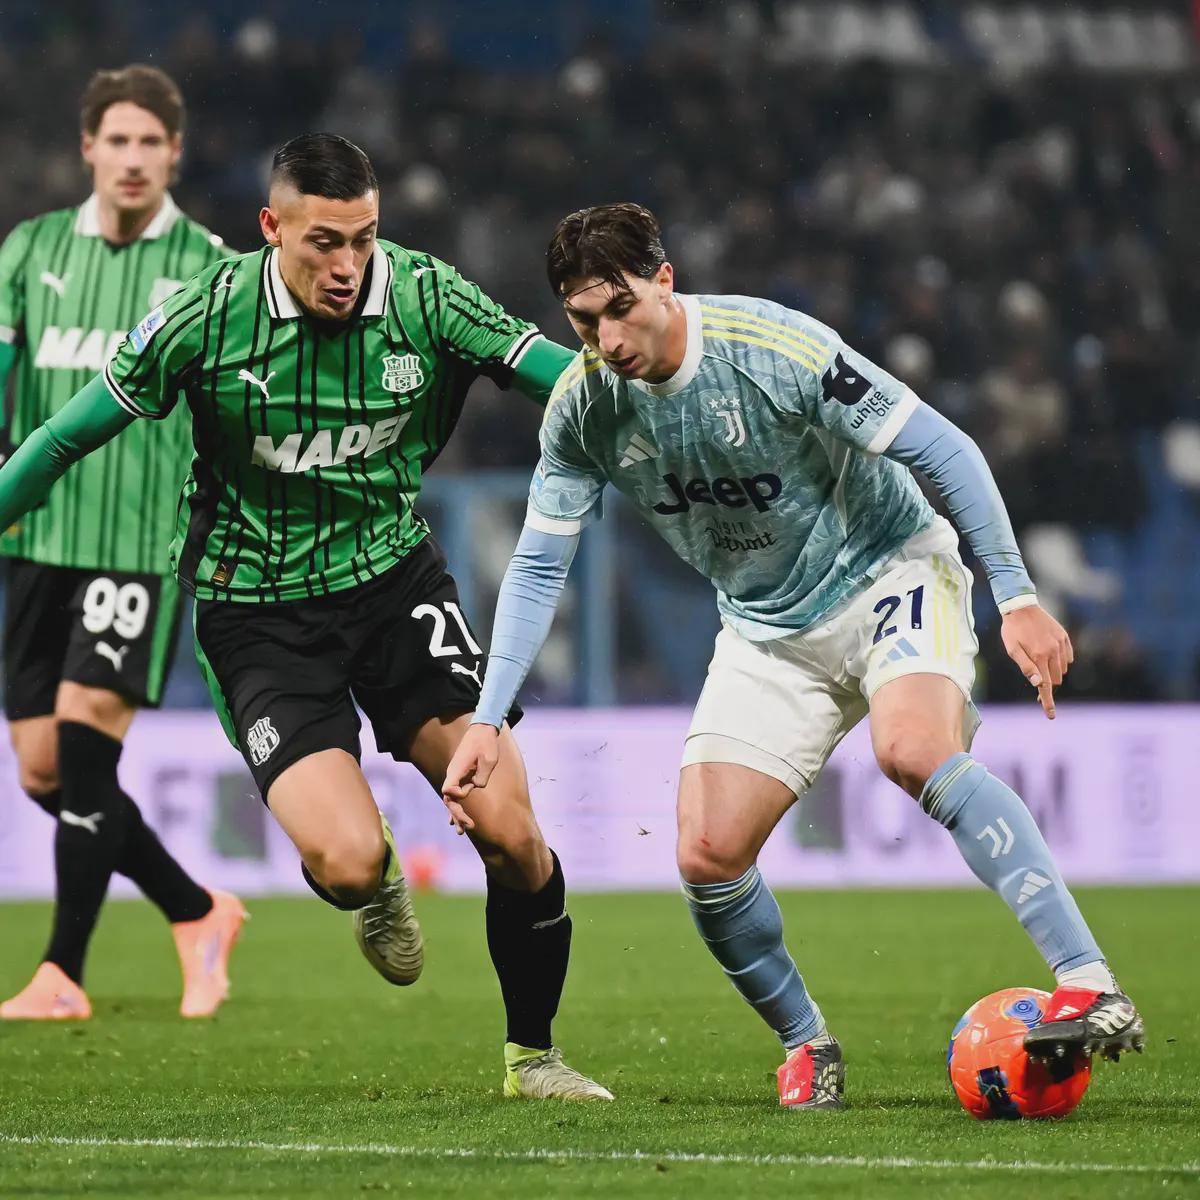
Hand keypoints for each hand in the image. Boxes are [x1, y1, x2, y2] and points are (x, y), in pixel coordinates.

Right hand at [440, 723, 500, 833]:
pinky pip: (455, 795)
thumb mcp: (489, 759)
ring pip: (451, 799)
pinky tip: (456, 821)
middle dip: (458, 814)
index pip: (448, 789)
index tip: (469, 790)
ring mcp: (456, 775)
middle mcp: (453, 774)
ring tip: (462, 831)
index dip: (457, 795)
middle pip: (449, 799)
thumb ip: (482, 776)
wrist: (482, 729)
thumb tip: (477, 787)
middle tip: (470, 826)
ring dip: (456, 815)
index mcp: (457, 770)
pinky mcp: (461, 776)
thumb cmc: (486, 743)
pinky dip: (456, 808)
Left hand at [1000, 604, 1072, 718]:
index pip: (1046, 686)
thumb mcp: (1012, 650)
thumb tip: (1038, 684)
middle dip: (1048, 685)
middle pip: (1055, 680)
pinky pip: (1068, 657)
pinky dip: (1061, 661)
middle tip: (1036, 683)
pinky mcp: (1064, 637)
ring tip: (1039, 663)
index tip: (1051, 715)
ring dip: (1053, 672)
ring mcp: (1061, 644)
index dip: (1048, 702)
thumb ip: (1026, 667)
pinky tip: (1049, 656)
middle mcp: (1053, 651)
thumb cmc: (1012, 630)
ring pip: (1062, 669)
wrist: (1021, 606)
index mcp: (1039, 657)